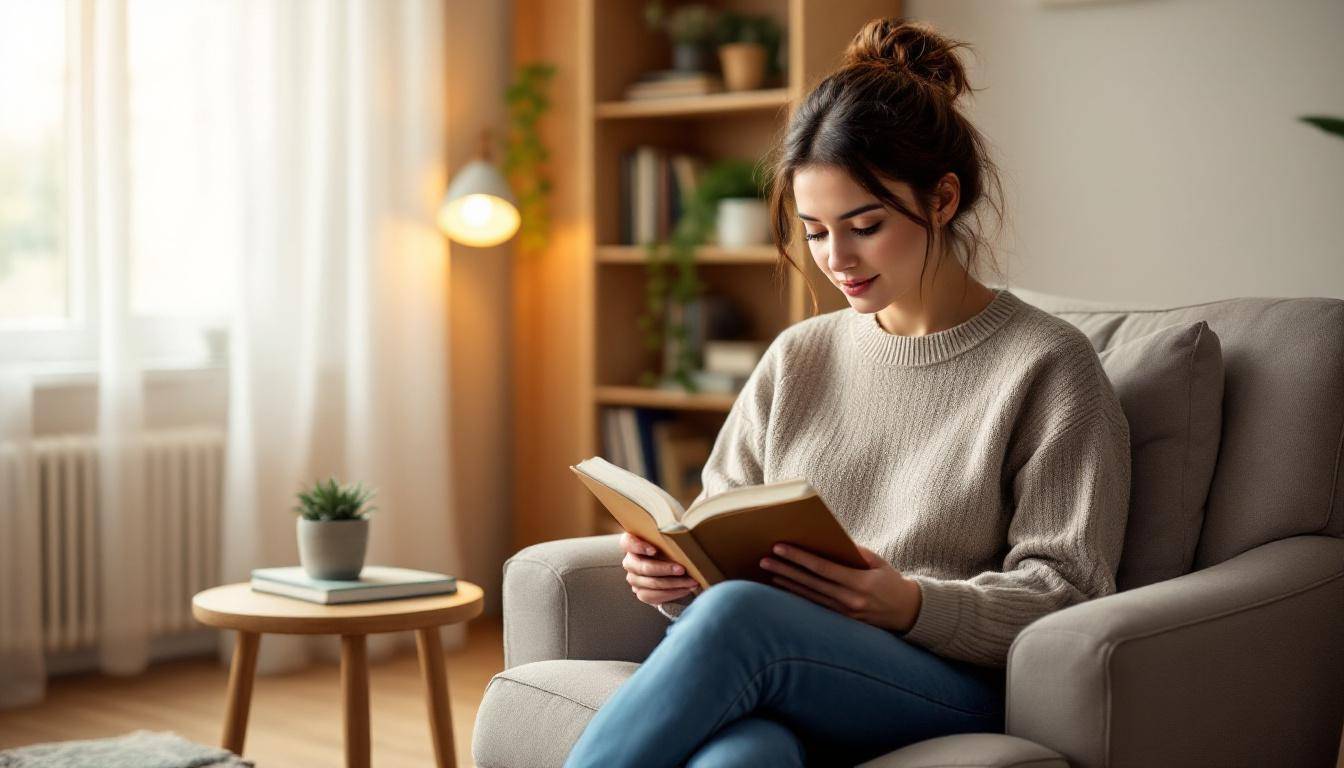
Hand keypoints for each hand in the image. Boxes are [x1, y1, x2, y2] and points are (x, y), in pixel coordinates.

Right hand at [620, 532, 701, 606]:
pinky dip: (671, 594)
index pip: (627, 542)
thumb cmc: (671, 547)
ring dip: (672, 584)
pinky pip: (652, 597)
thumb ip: (669, 534)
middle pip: (642, 568)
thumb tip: (684, 528)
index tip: (654, 550)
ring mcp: (634, 579)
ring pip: (649, 584)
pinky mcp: (641, 592)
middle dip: (664, 569)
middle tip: (682, 569)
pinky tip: (685, 590)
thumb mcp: (668, 538)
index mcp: (633, 543)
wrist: (672, 566)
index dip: (638, 546)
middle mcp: (630, 561)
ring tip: (691, 582)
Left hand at [759, 542, 921, 632]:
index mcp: (860, 583)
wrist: (908, 613)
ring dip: (787, 584)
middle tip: (764, 560)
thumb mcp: (878, 563)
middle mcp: (850, 600)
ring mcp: (844, 613)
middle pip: (810, 583)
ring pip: (809, 596)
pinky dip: (798, 596)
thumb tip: (830, 541)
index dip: (800, 558)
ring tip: (768, 573)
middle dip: (786, 570)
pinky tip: (784, 588)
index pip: (823, 568)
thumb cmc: (892, 582)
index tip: (780, 548)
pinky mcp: (841, 621)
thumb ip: (855, 552)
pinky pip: (815, 606)